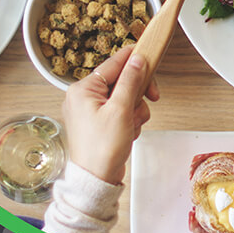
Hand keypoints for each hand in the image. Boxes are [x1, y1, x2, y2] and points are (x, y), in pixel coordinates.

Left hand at [62, 46, 160, 184]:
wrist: (96, 180)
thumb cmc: (102, 150)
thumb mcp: (121, 110)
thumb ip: (130, 81)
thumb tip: (137, 60)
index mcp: (82, 89)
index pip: (112, 63)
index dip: (133, 59)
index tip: (148, 52)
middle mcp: (82, 97)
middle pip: (120, 81)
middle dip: (136, 93)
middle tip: (151, 96)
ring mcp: (89, 111)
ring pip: (123, 97)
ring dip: (134, 109)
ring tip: (132, 124)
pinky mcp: (97, 122)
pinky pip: (118, 111)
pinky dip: (128, 119)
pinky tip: (128, 131)